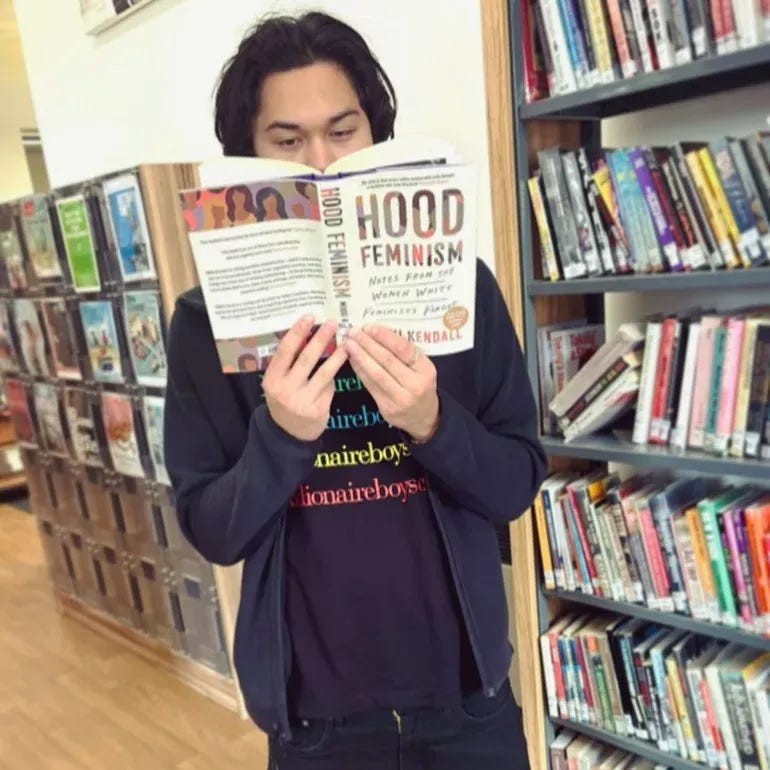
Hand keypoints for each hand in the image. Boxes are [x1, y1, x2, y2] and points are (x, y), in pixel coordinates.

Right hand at [262, 315, 347, 441]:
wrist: (288, 433)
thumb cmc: (284, 400)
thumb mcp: (277, 382)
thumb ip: (287, 364)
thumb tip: (307, 334)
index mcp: (272, 379)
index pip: (285, 351)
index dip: (297, 332)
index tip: (310, 317)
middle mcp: (284, 390)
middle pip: (306, 359)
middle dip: (321, 339)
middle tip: (333, 323)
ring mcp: (301, 401)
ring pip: (324, 373)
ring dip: (337, 356)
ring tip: (347, 343)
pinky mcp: (318, 410)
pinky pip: (330, 387)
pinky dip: (334, 377)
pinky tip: (339, 368)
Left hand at [344, 325, 439, 442]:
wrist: (424, 417)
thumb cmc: (420, 384)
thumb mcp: (422, 367)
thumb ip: (405, 352)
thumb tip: (377, 332)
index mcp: (426, 370)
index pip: (404, 349)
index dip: (385, 337)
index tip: (370, 327)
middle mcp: (415, 385)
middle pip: (387, 360)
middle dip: (368, 344)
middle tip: (353, 332)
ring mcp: (400, 399)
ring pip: (376, 374)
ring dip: (360, 357)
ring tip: (348, 344)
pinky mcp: (387, 408)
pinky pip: (370, 385)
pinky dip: (360, 371)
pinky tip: (352, 360)